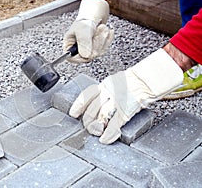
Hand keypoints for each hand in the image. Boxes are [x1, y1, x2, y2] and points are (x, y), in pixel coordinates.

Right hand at [63, 0, 113, 62]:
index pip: (72, 58)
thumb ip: (83, 43)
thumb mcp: (82, 30)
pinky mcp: (95, 52)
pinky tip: (108, 32)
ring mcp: (87, 53)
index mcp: (68, 46)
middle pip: (87, 56)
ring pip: (97, 53)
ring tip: (102, 28)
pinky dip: (107, 40)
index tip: (90, 50)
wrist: (93, 17)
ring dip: (102, 39)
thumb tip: (86, 56)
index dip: (82, 56)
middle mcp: (77, 52)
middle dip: (96, 43)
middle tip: (98, 30)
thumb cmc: (84, 22)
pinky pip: (104, 50)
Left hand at [69, 49, 183, 143]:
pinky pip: (114, 125)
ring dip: (96, 127)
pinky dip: (108, 134)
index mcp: (105, 85)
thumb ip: (104, 92)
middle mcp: (109, 93)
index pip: (86, 95)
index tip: (73, 113)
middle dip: (87, 120)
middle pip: (92, 108)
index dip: (78, 106)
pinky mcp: (126, 111)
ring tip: (95, 132)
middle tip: (87, 126)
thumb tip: (95, 101)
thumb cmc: (132, 82)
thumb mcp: (114, 82)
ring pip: (101, 117)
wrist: (147, 80)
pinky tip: (104, 139)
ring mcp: (117, 102)